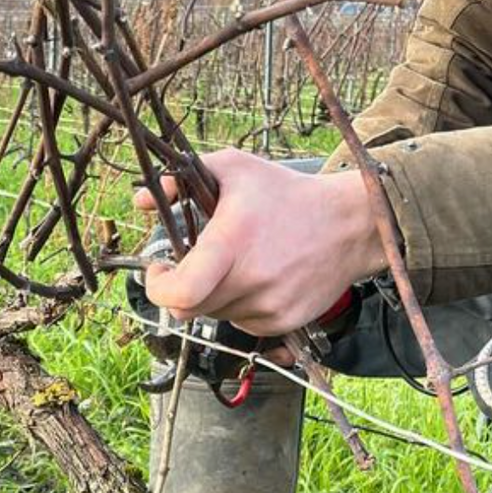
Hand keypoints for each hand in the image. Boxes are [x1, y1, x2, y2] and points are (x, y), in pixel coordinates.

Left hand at [133, 147, 385, 335]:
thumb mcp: (232, 169)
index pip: (182, 293)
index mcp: (233, 244)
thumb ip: (180, 180)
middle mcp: (252, 281)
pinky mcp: (285, 321)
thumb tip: (142, 201)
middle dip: (181, 287)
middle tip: (189, 264)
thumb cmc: (286, 193)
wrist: (348, 224)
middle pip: (192, 308)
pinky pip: (243, 323)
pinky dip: (237, 305)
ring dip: (211, 295)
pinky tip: (255, 276)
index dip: (158, 289)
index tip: (158, 270)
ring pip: (216, 315)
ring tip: (232, 263)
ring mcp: (270, 306)